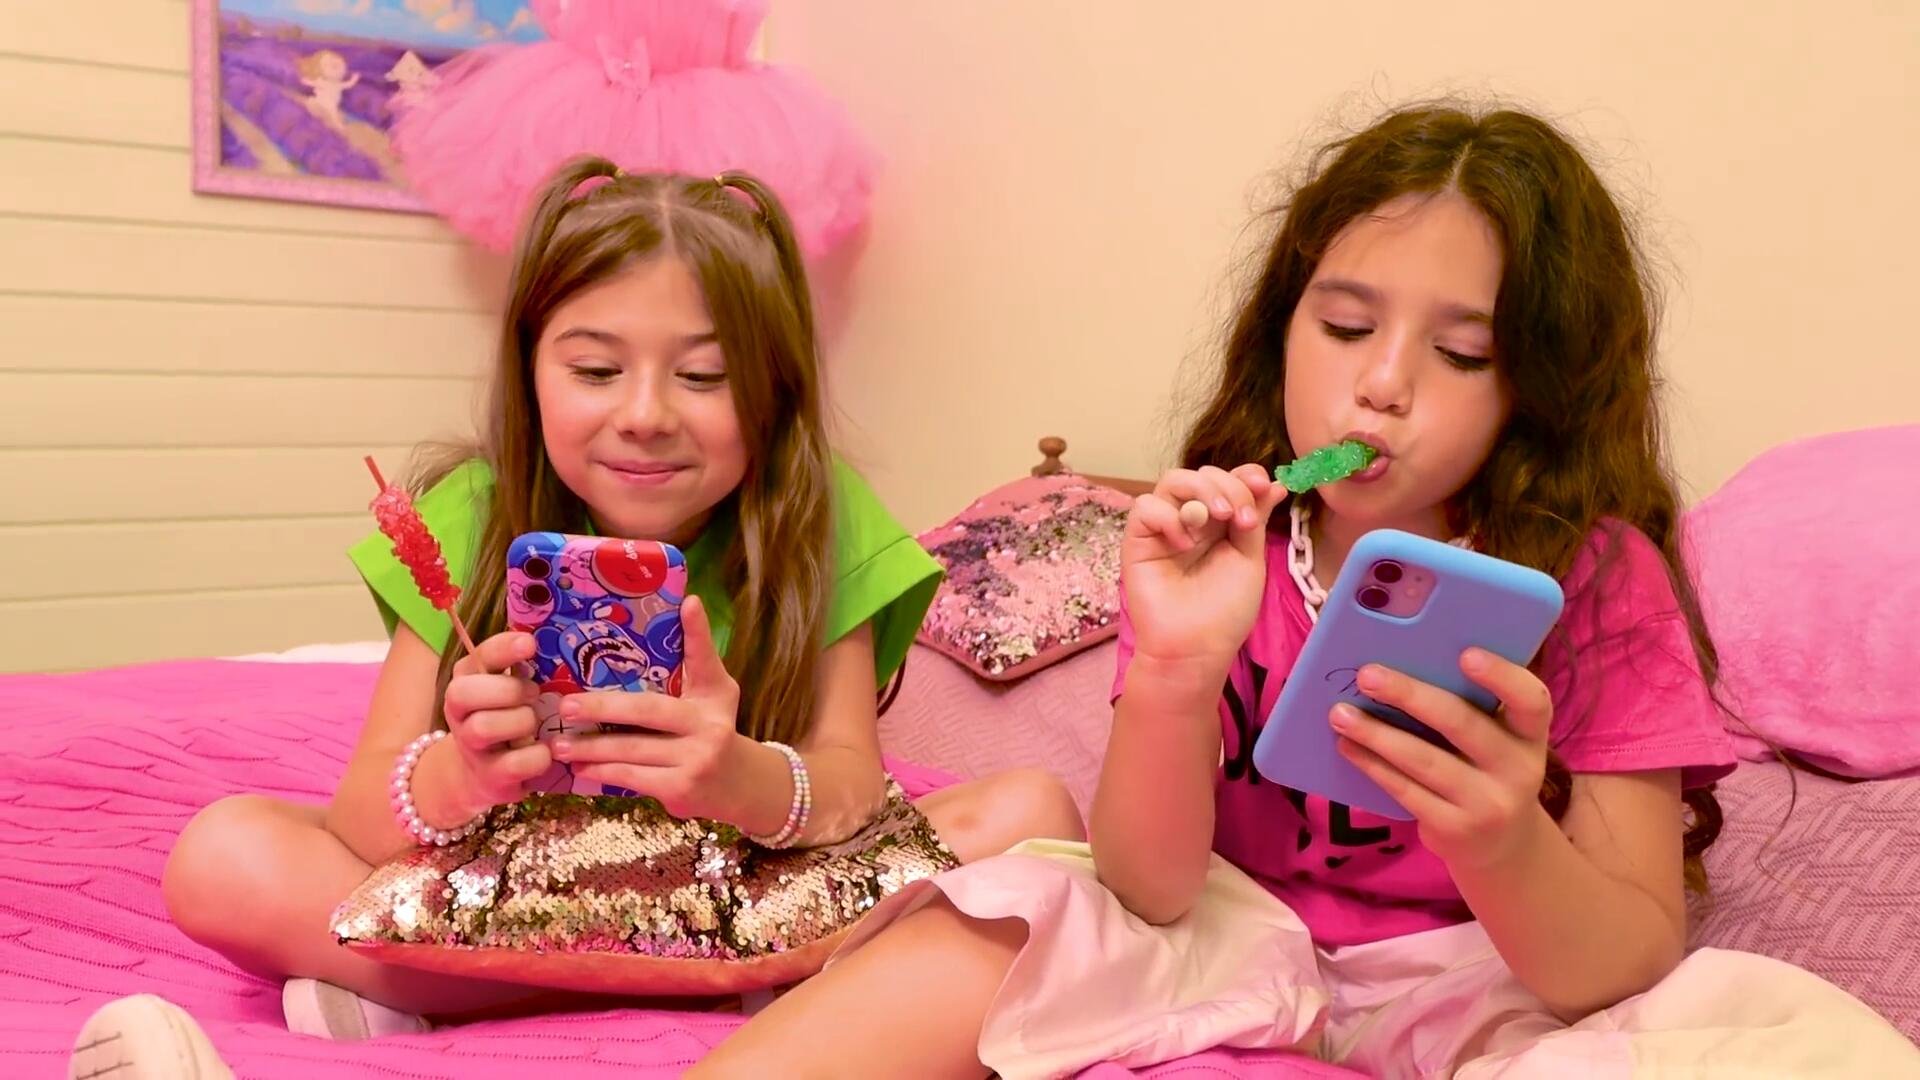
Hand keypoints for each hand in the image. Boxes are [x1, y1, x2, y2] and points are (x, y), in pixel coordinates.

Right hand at [439, 631, 554, 812]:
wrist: (479, 775)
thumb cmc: (501, 719)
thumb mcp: (503, 690)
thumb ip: (516, 667)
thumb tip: (546, 638)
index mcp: (465, 683)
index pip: (474, 658)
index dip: (501, 649)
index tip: (529, 645)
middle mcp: (460, 715)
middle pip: (466, 693)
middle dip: (507, 690)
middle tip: (532, 693)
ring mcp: (472, 748)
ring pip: (485, 727)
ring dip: (521, 721)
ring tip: (534, 723)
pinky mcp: (490, 777)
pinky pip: (515, 763)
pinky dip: (537, 756)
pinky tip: (544, 750)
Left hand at [549, 595, 748, 820]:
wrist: (739, 786)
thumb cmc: (712, 729)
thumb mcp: (711, 693)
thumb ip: (693, 660)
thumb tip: (683, 605)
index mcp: (715, 694)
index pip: (705, 659)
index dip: (698, 632)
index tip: (688, 602)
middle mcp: (709, 724)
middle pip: (648, 710)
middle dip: (602, 707)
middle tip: (567, 704)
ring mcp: (696, 759)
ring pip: (632, 749)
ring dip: (591, 747)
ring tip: (559, 743)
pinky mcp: (681, 789)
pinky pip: (632, 778)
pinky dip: (603, 772)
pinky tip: (581, 767)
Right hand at [1122, 464, 1286, 672]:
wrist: (1196, 647)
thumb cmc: (1225, 611)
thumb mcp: (1249, 559)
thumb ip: (1254, 519)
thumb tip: (1274, 484)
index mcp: (1219, 524)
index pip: (1228, 481)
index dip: (1245, 475)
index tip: (1264, 485)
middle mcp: (1191, 521)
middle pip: (1203, 475)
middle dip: (1229, 487)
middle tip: (1242, 517)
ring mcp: (1163, 528)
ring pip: (1172, 480)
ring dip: (1202, 490)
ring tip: (1220, 517)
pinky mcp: (1137, 540)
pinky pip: (1144, 507)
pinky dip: (1168, 517)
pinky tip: (1184, 543)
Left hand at [1329, 650, 1554, 870]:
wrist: (1502, 848)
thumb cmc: (1487, 772)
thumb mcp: (1497, 743)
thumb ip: (1470, 708)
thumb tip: (1399, 663)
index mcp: (1529, 735)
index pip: (1532, 700)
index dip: (1502, 676)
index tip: (1465, 654)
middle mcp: (1518, 770)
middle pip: (1462, 724)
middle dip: (1409, 696)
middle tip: (1367, 675)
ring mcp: (1486, 804)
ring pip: (1423, 760)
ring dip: (1376, 733)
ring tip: (1339, 713)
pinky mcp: (1454, 829)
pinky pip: (1405, 789)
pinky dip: (1372, 764)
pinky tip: (1348, 746)